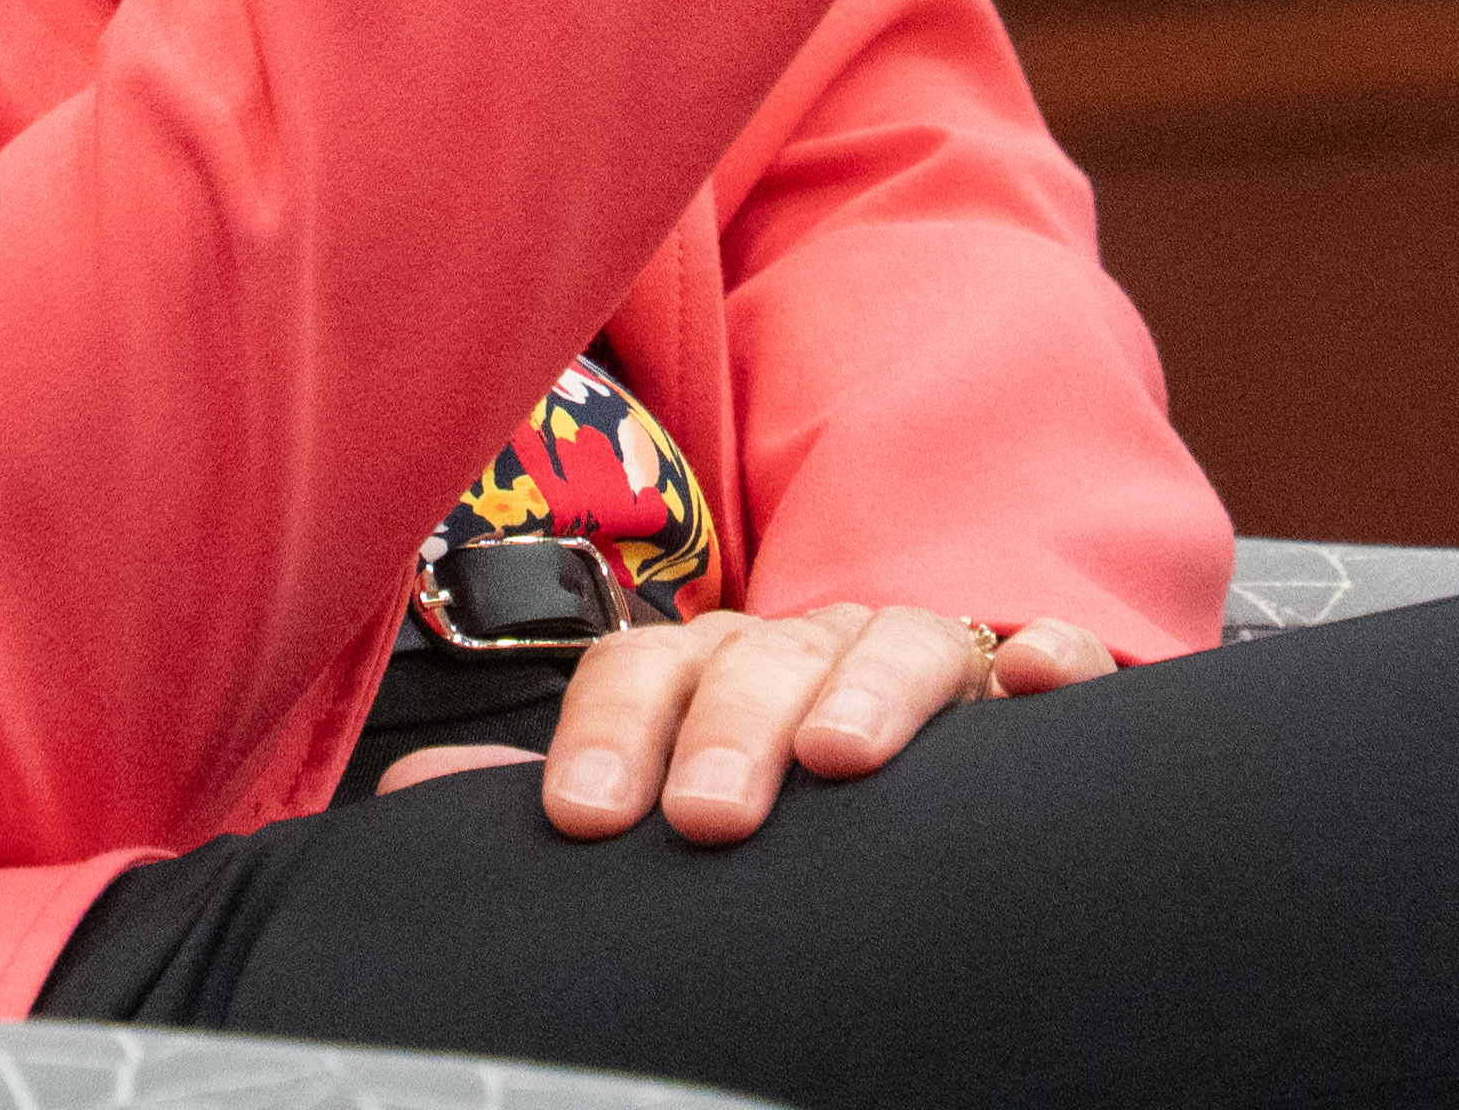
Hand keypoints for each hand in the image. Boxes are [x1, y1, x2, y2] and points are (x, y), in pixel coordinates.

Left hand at [375, 597, 1121, 836]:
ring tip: (843, 755)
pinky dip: (1051, 656)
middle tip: (708, 815)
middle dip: (730, 729)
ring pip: (897, 643)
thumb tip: (407, 793)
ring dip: (870, 690)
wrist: (912, 760)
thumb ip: (562, 786)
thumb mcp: (656, 786)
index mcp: (712, 669)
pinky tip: (1043, 676)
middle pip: (764, 659)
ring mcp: (922, 658)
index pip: (645, 673)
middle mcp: (812, 649)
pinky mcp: (1025, 682)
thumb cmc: (764, 783)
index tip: (583, 816)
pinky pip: (1049, 654)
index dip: (608, 734)